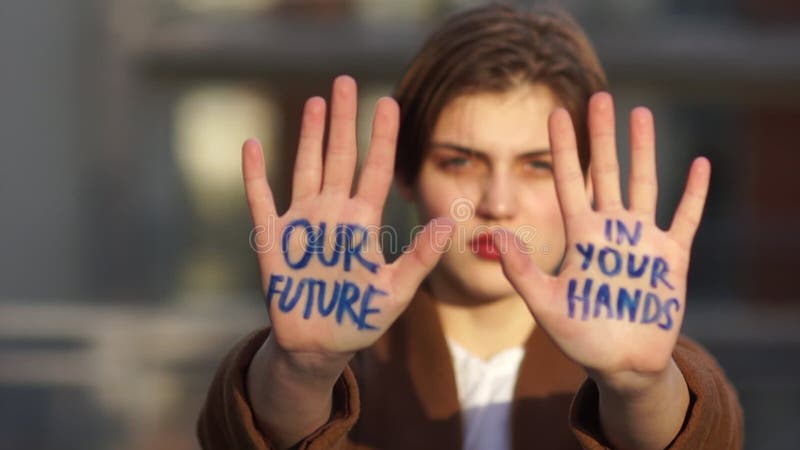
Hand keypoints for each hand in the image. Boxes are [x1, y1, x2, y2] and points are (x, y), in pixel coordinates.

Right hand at [244, 76, 452, 368]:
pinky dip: (255, 175)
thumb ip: (421, 257)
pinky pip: (261, 201)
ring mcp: (302, 224)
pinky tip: (253, 145)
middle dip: (344, 121)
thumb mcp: (396, 290)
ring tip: (317, 101)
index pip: (375, 170)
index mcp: (363, 223)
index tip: (389, 102)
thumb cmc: (360, 319)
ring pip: (306, 168)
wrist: (319, 346)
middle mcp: (333, 215)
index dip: (383, 137)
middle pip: (340, 157)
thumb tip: (450, 221)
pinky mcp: (273, 241)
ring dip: (309, 136)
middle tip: (346, 81)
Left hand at [495, 92, 709, 386]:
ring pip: (642, 185)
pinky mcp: (670, 259)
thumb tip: (496, 235)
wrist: (620, 364)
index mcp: (580, 237)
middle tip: (599, 96)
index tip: (556, 113)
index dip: (562, 149)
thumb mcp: (545, 303)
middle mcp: (610, 231)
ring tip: (640, 113)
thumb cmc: (580, 336)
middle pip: (605, 173)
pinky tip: (700, 164)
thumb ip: (521, 270)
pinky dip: (693, 194)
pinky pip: (684, 219)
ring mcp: (642, 241)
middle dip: (602, 136)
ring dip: (643, 150)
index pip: (568, 182)